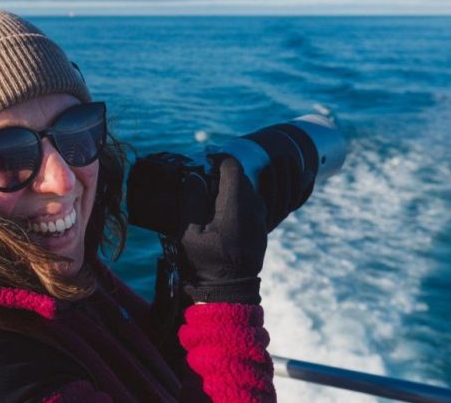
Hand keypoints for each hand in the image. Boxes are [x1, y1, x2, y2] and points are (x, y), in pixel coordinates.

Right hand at [178, 157, 267, 304]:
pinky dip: (237, 201)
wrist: (228, 292)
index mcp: (236, 206)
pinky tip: (221, 213)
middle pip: (241, 176)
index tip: (204, 162)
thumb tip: (194, 175)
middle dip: (222, 174)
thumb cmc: (204, 264)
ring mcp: (260, 219)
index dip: (217, 159)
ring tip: (210, 198)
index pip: (232, 166)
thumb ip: (191, 200)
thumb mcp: (189, 233)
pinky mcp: (261, 228)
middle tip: (202, 180)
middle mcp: (254, 208)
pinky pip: (251, 204)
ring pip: (247, 190)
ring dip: (230, 188)